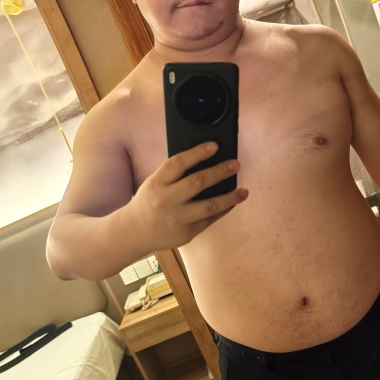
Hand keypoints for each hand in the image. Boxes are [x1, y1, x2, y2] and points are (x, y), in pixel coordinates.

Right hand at [129, 142, 247, 249]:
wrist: (135, 232)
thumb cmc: (149, 202)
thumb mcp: (154, 183)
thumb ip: (174, 174)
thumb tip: (204, 161)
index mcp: (157, 184)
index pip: (178, 163)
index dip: (197, 153)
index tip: (214, 146)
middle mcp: (167, 201)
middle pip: (197, 183)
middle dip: (220, 172)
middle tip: (235, 165)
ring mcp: (178, 219)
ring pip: (210, 206)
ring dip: (230, 197)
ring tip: (244, 191)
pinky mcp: (186, 233)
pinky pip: (210, 220)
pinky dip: (223, 210)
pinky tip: (232, 202)